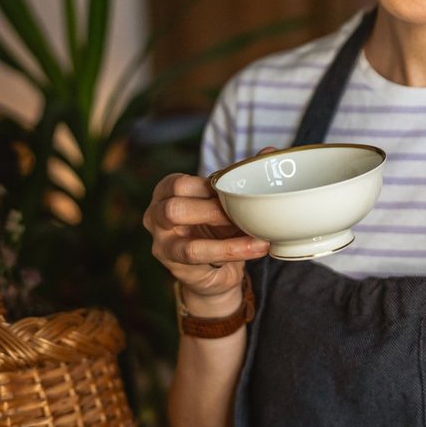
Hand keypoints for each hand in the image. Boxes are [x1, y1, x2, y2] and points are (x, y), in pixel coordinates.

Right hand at [143, 149, 274, 302]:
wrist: (216, 275)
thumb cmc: (219, 230)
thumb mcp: (227, 205)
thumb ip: (243, 179)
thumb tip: (270, 151)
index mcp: (167, 192)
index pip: (180, 182)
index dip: (210, 186)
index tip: (240, 192)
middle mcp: (155, 214)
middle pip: (175, 203)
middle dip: (212, 207)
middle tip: (244, 213)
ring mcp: (160, 240)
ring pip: (178, 223)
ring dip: (219, 223)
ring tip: (255, 232)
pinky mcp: (173, 262)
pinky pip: (197, 252)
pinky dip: (232, 248)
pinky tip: (258, 247)